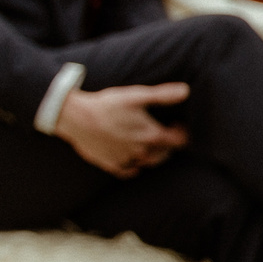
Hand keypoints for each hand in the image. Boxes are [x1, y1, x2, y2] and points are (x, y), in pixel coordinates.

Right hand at [55, 82, 189, 177]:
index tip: (177, 124)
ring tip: (149, 144)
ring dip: (153, 155)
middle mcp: (142, 151)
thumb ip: (163, 94)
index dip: (182, 133)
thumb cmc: (107, 105)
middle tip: (164, 134)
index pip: (179, 141)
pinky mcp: (111, 164)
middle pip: (165, 154)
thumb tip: (186, 90)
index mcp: (152, 135)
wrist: (76, 118)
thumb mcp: (136, 96)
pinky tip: (132, 160)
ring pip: (148, 163)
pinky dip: (133, 167)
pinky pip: (128, 171)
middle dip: (168, 144)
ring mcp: (126, 159)